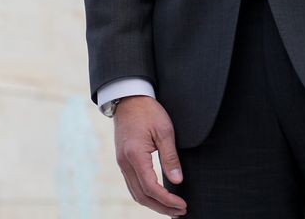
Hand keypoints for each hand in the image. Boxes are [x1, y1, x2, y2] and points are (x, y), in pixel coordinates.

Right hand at [112, 96, 186, 215]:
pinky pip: (132, 184)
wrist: (128, 98)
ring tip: (171, 209)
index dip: (168, 200)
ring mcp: (121, 162)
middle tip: (180, 212)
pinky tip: (158, 197)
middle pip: (142, 196)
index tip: (183, 205)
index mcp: (135, 155)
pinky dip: (145, 195)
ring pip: (135, 193)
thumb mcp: (165, 131)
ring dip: (153, 204)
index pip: (151, 187)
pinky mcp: (122, 160)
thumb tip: (178, 181)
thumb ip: (171, 158)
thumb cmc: (148, 111)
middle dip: (162, 207)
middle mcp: (124, 162)